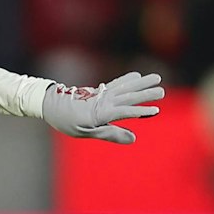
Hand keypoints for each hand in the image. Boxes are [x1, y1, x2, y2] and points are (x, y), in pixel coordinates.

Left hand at [41, 71, 164, 144]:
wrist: (51, 104)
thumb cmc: (68, 121)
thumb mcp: (86, 132)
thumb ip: (110, 134)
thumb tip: (133, 138)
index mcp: (100, 113)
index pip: (124, 112)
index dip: (139, 112)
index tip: (155, 110)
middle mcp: (104, 100)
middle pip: (128, 97)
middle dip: (145, 94)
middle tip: (162, 91)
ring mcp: (102, 93)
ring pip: (125, 87)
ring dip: (141, 83)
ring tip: (156, 78)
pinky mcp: (99, 90)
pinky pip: (116, 83)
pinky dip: (127, 79)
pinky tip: (137, 76)